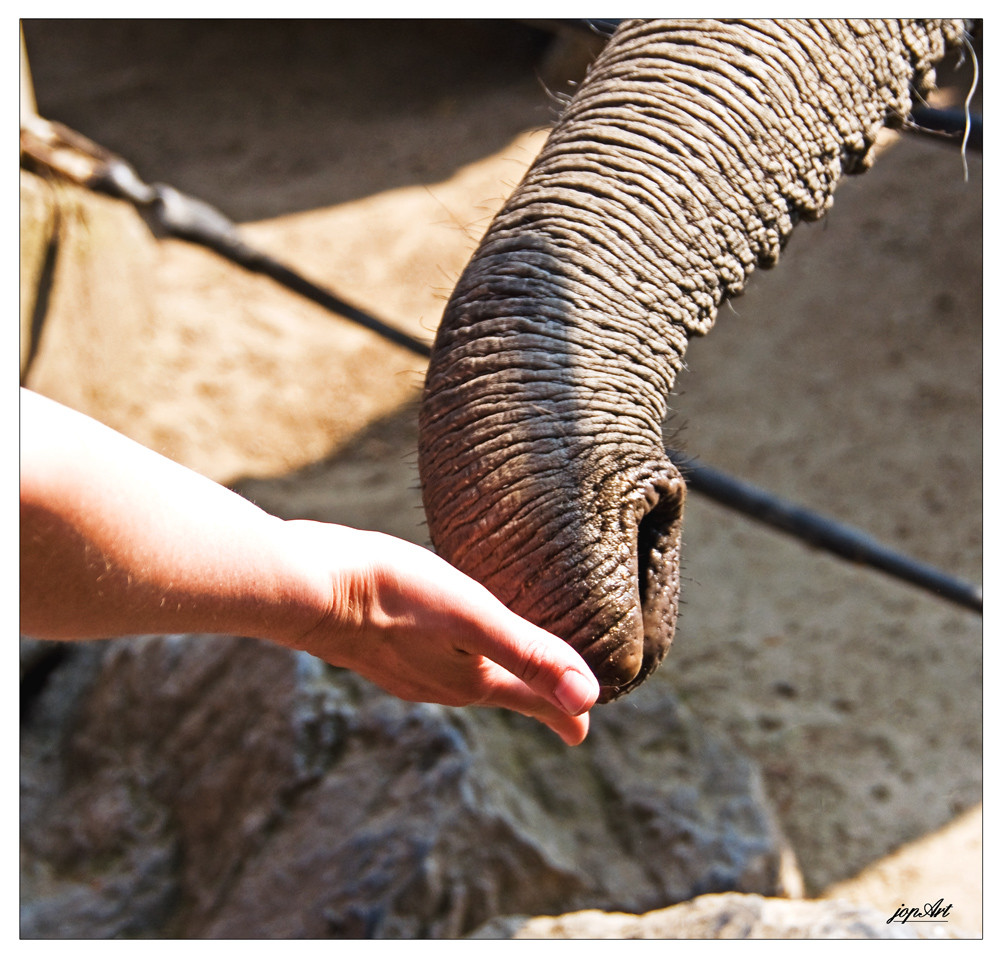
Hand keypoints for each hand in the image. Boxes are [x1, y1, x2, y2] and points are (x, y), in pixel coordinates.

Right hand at [281, 522, 600, 744]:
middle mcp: (440, 684)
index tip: (582, 733)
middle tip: (555, 702)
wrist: (304, 587)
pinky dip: (460, 659)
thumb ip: (528, 653)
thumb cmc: (391, 594)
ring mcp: (406, 671)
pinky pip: (435, 662)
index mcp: (471, 679)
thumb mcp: (470, 616)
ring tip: (508, 673)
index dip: (563, 712)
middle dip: (531, 698)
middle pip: (501, 694)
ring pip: (466, 679)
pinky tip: (446, 642)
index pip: (532, 700)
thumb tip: (587, 699)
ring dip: (496, 679)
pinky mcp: (380, 648)